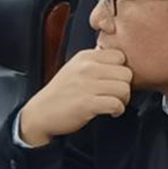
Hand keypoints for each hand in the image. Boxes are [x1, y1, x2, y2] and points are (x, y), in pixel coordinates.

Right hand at [16, 48, 132, 145]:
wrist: (41, 112)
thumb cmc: (61, 93)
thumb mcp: (75, 68)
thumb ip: (95, 62)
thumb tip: (120, 61)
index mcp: (84, 57)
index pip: (119, 56)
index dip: (121, 69)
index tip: (114, 80)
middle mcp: (86, 68)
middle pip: (126, 73)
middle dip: (125, 86)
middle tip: (116, 94)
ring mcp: (86, 85)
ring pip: (124, 88)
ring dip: (123, 99)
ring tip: (113, 103)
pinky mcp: (87, 103)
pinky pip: (116, 104)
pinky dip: (117, 110)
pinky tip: (111, 112)